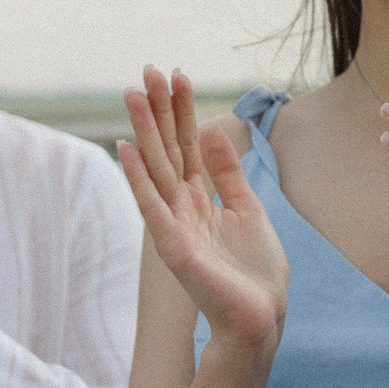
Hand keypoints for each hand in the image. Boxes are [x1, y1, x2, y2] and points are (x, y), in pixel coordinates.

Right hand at [119, 68, 290, 349]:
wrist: (260, 317)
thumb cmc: (254, 271)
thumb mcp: (247, 210)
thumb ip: (228, 173)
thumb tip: (211, 130)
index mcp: (201, 199)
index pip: (188, 145)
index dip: (182, 111)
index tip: (176, 75)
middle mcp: (182, 208)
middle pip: (168, 149)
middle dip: (159, 110)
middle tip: (147, 70)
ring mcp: (174, 225)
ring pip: (156, 168)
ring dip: (143, 130)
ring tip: (131, 94)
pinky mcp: (173, 246)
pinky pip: (153, 206)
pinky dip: (139, 178)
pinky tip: (128, 149)